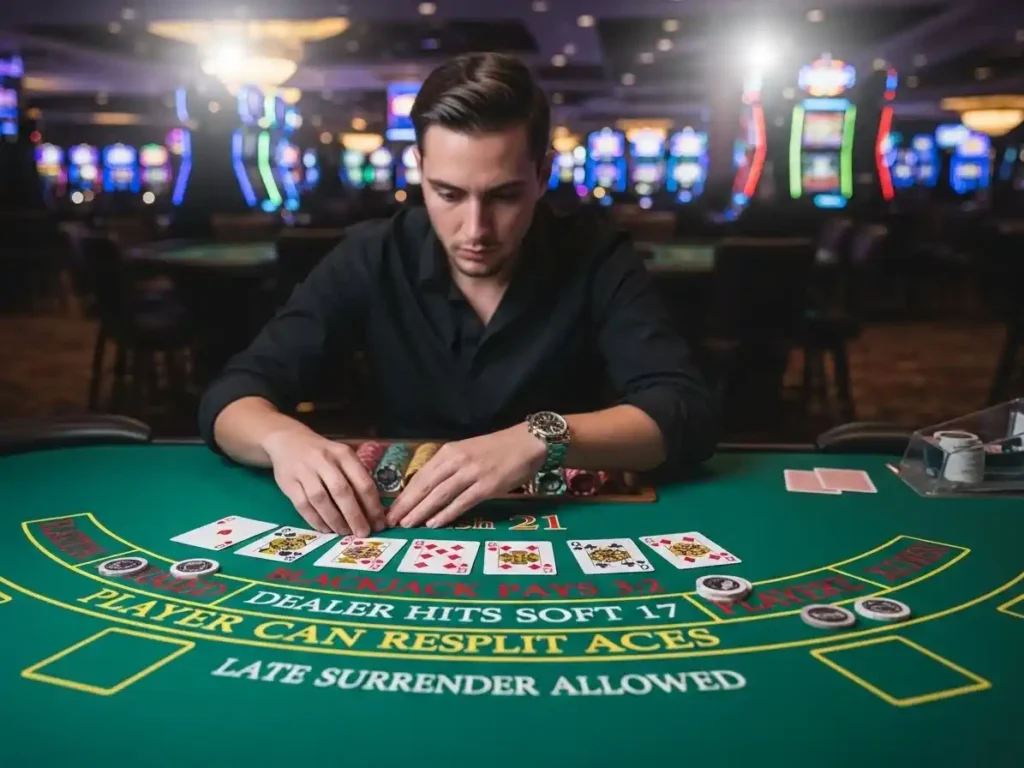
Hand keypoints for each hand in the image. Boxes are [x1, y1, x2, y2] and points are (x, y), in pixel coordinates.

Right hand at [261, 427, 384, 536]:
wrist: (288, 441)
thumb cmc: (323, 454)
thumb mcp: (342, 457)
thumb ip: (356, 478)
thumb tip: (373, 510)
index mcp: (343, 454)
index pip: (363, 482)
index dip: (373, 506)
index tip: (379, 523)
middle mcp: (324, 461)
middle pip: (342, 492)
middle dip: (355, 516)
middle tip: (363, 533)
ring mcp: (305, 471)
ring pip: (321, 500)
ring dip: (335, 520)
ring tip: (344, 532)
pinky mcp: (288, 483)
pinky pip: (303, 505)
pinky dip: (316, 520)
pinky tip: (325, 529)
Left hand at [386, 425, 547, 529]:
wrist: (528, 442)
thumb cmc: (498, 449)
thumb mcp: (468, 452)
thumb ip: (449, 468)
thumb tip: (428, 491)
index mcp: (449, 452)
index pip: (421, 476)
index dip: (405, 495)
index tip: (391, 510)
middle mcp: (457, 461)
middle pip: (426, 486)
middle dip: (407, 505)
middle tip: (392, 522)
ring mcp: (472, 473)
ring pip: (440, 494)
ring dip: (422, 511)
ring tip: (407, 525)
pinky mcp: (488, 485)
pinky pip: (462, 502)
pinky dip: (446, 514)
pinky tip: (434, 524)